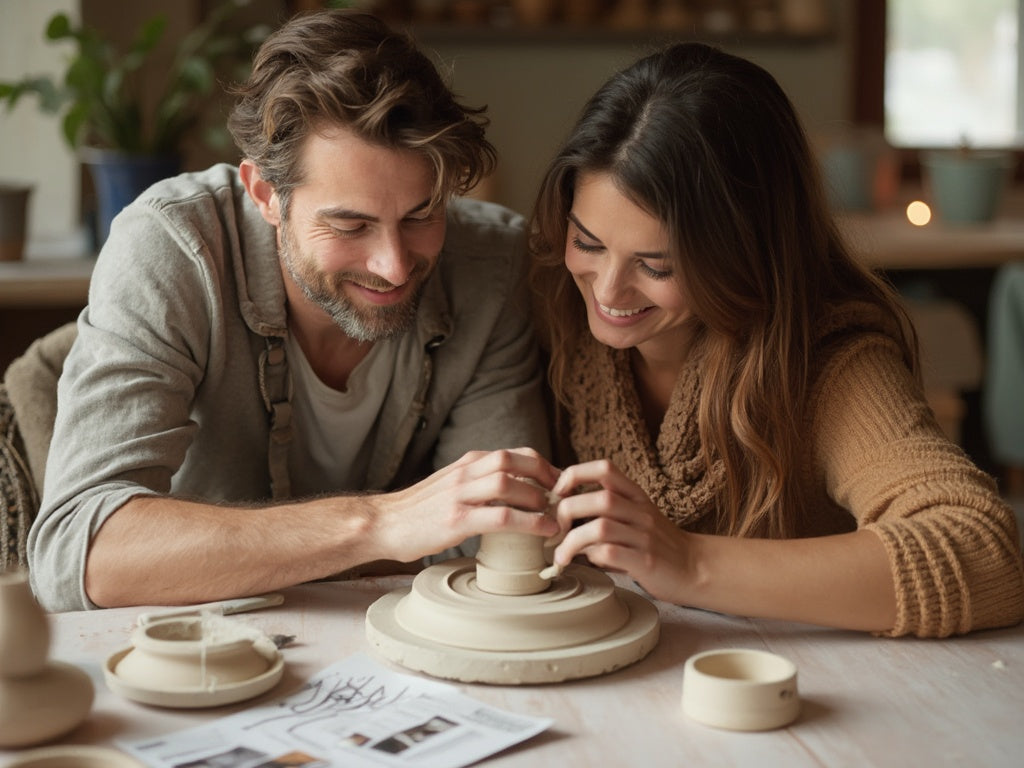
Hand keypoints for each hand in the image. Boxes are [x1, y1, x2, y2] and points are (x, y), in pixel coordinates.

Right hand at [369, 447, 561, 562]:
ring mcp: (459, 495)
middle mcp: (465, 472)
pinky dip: (528, 522)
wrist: (383, 524)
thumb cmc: (418, 511)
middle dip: (547, 475)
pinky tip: (543, 531)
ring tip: (555, 514)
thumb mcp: (451, 486)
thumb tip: (512, 494)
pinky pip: (500, 516)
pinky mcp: (456, 520)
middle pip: (515, 460)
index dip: (543, 465)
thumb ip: (477, 484)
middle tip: (564, 496)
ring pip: (509, 483)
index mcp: (467, 463)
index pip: (514, 453)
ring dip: (539, 498)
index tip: (559, 483)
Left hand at [549, 459, 692, 602]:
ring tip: (561, 555)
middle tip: (556, 530)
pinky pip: (611, 553)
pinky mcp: (645, 561)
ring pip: (601, 527)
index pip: (605, 468)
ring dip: (572, 541)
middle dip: (568, 511)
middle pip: (599, 498)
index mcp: (635, 496)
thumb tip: (562, 513)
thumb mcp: (634, 517)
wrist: (696, 568)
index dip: (576, 474)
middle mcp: (640, 511)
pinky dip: (591, 558)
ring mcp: (644, 536)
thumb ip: (604, 512)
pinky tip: (584, 564)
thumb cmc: (657, 544)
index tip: (558, 492)